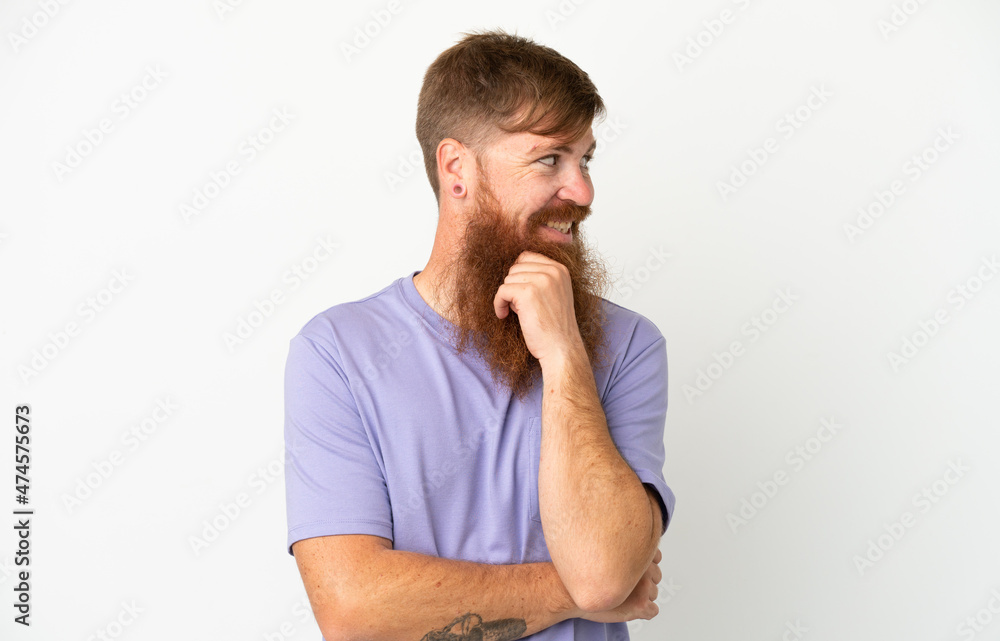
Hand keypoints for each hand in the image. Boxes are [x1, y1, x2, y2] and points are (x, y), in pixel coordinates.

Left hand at [492, 251, 582, 365]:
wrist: (561, 348)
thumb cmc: (554, 327)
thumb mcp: (554, 294)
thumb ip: (540, 279)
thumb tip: (513, 272)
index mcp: (560, 270)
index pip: (527, 257)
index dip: (519, 275)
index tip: (520, 294)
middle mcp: (552, 271)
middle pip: (515, 268)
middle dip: (513, 287)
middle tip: (521, 306)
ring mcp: (541, 281)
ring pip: (507, 279)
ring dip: (507, 297)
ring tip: (519, 312)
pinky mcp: (527, 293)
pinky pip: (501, 291)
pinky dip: (498, 304)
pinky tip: (504, 315)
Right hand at [576, 548, 661, 622]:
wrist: (567, 591)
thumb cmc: (583, 571)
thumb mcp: (602, 548)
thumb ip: (622, 545)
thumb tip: (639, 542)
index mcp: (636, 550)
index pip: (655, 557)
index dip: (641, 565)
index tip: (628, 570)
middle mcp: (643, 566)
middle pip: (656, 577)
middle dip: (642, 582)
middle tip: (621, 585)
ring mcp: (643, 586)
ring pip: (654, 594)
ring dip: (641, 596)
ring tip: (620, 595)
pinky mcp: (640, 604)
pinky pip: (652, 611)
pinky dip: (642, 611)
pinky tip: (626, 606)